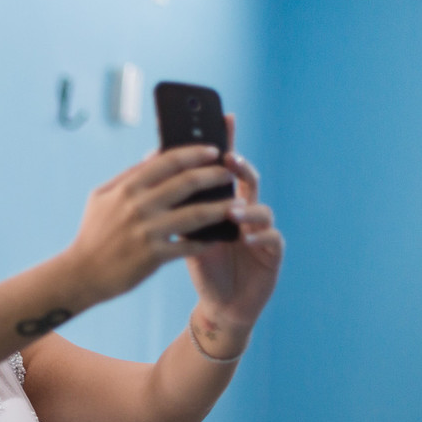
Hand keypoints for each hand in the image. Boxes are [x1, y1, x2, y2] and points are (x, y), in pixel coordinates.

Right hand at [71, 144, 240, 301]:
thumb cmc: (93, 232)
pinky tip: (220, 236)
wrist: (81, 273)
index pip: (167, 160)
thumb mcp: (102, 197)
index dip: (194, 152)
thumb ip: (128, 175)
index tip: (213, 149)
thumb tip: (154, 155)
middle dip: (214, 174)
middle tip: (230, 172)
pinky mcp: (154, 256)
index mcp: (127, 188)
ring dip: (221, 207)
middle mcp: (138, 207)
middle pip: (187, 182)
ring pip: (195, 214)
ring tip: (238, 204)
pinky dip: (207, 240)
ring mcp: (147, 232)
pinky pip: (189, 245)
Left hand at [186, 115, 284, 333]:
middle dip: (239, 167)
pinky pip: (272, 239)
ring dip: (247, 208)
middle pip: (247, 180)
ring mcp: (262, 230)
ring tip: (231, 211)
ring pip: (262, 209)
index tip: (222, 118)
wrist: (220, 303)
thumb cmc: (202, 262)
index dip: (227, 141)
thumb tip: (149, 164)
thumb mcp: (184, 229)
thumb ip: (175, 201)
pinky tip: (248, 237)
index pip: (225, 166)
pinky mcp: (272, 254)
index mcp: (225, 200)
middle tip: (228, 159)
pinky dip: (261, 236)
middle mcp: (247, 210)